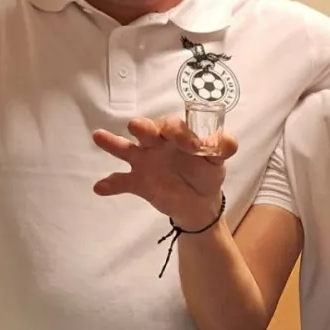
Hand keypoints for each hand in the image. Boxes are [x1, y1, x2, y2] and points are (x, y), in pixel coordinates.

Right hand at [92, 114, 235, 228]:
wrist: (199, 203)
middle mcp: (157, 143)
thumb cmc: (206, 172)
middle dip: (143, 127)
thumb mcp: (218, 160)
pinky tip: (100, 187)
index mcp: (177, 135)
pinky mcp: (138, 182)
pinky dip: (110, 184)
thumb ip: (222, 148)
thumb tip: (229, 144)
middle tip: (137, 127)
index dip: (178, 131)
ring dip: (113, 143)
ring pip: (126, 149)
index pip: (174, 125)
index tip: (190, 145)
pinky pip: (121, 182)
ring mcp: (145, 161)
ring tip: (100, 136)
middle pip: (147, 130)